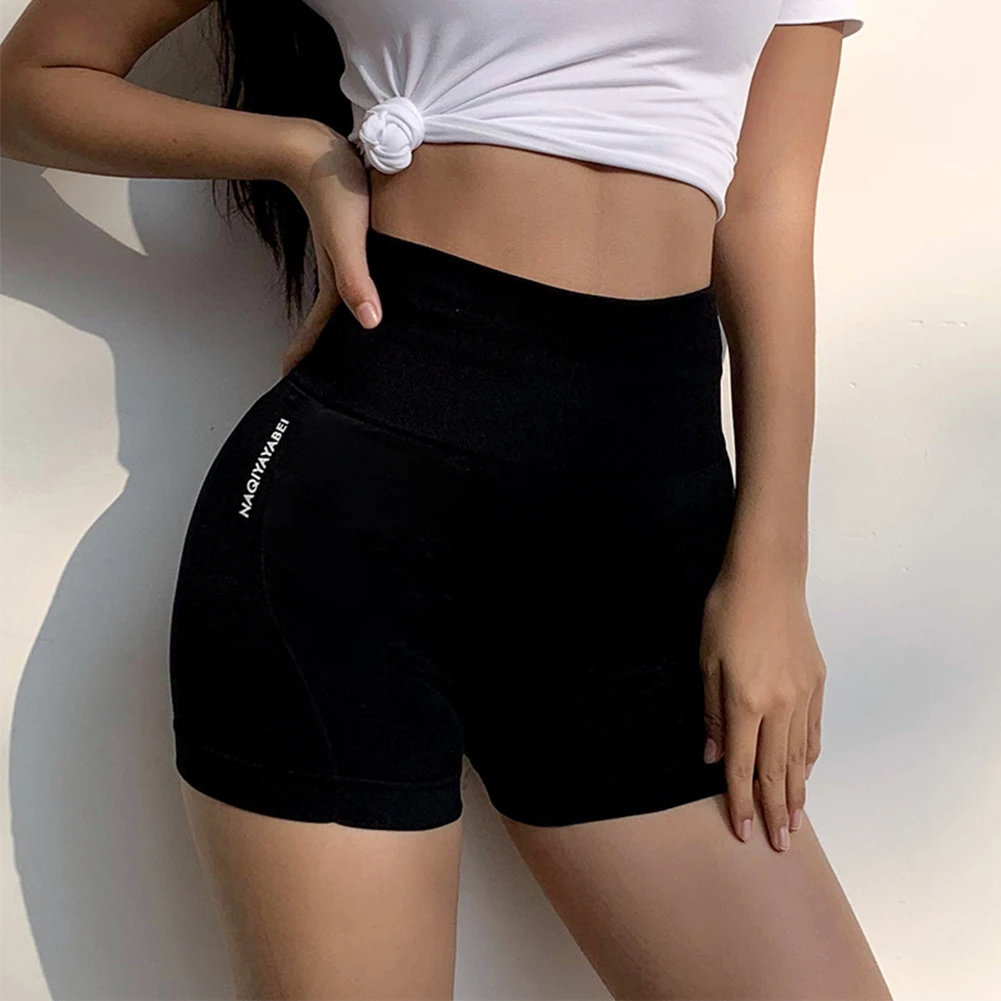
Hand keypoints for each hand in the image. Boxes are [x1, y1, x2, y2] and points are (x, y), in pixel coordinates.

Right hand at [278, 121, 382, 376]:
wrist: (318, 148)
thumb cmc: (335, 190)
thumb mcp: (348, 239)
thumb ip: (357, 279)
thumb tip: (370, 322)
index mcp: (335, 283)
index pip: (321, 331)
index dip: (307, 356)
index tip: (290, 379)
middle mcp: (338, 275)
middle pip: (331, 323)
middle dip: (323, 350)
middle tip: (322, 378)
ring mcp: (344, 258)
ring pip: (344, 302)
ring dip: (341, 325)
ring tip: (348, 348)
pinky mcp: (352, 241)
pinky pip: (354, 279)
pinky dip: (357, 296)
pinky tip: (369, 297)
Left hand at [699, 565, 825, 851]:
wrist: (768, 577)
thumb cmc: (727, 613)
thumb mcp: (706, 661)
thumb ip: (711, 713)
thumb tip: (711, 757)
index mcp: (747, 701)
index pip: (744, 765)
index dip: (743, 801)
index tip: (744, 832)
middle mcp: (780, 705)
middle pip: (778, 770)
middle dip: (776, 810)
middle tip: (779, 844)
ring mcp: (804, 694)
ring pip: (801, 755)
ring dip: (798, 792)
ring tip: (796, 822)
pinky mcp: (817, 682)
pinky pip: (814, 730)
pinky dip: (810, 756)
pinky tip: (807, 772)